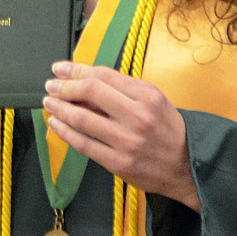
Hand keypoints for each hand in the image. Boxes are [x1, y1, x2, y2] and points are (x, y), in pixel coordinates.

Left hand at [42, 61, 199, 209]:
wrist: (187, 166)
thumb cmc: (168, 130)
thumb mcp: (156, 100)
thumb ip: (126, 89)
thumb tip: (88, 80)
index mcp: (147, 96)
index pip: (104, 76)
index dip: (77, 70)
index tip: (61, 69)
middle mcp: (137, 116)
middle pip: (91, 92)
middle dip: (64, 86)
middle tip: (51, 85)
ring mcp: (126, 141)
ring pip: (83, 119)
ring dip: (60, 108)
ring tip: (49, 102)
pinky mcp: (117, 163)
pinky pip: (84, 145)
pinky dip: (65, 133)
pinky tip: (56, 124)